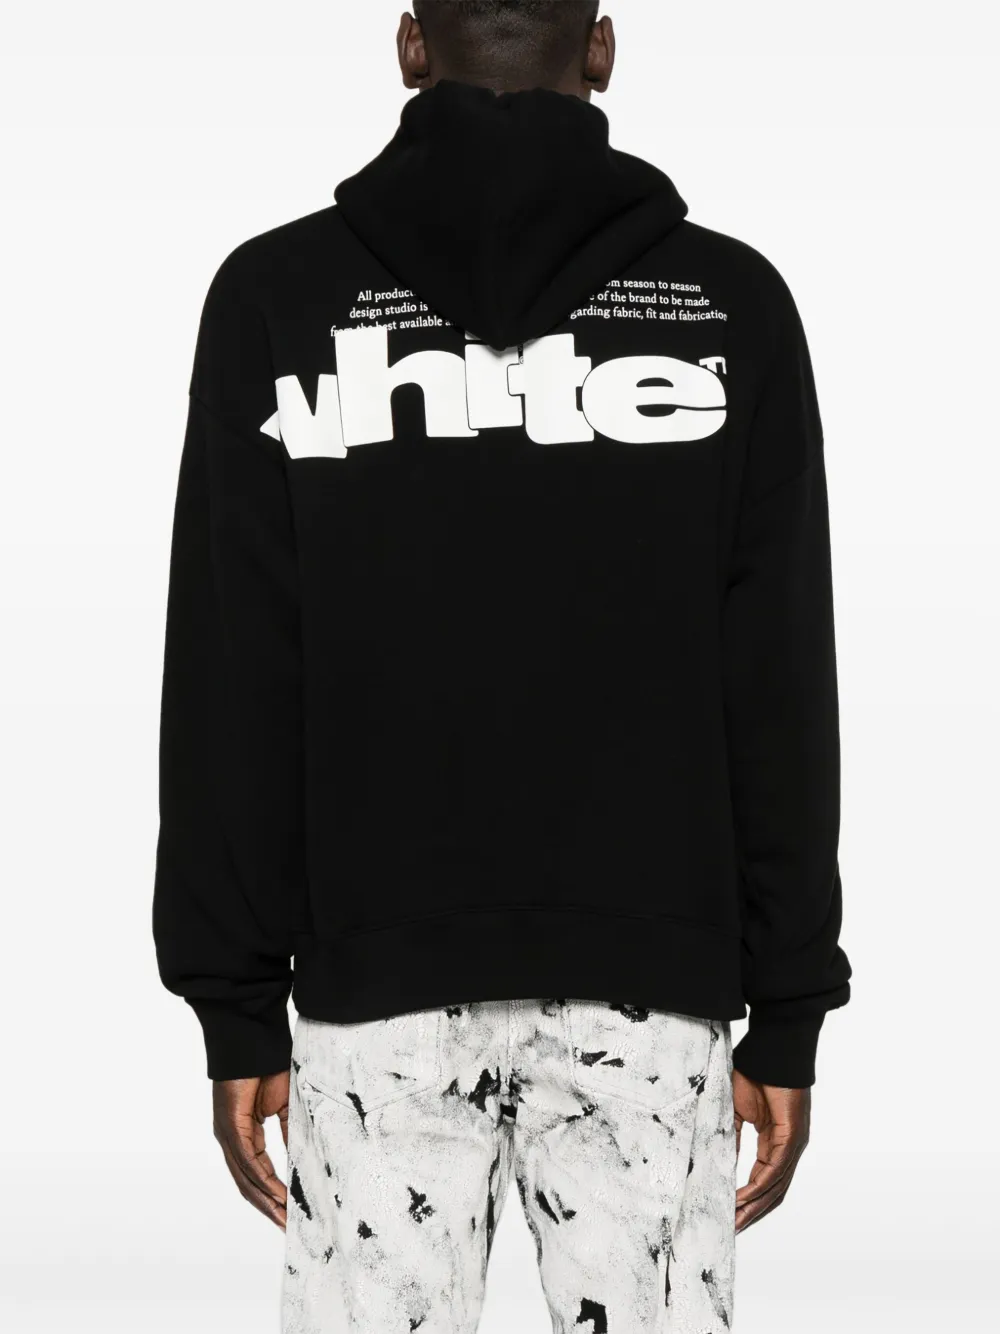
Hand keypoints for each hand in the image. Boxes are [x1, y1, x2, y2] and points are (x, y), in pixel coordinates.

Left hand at [213, 1071, 289, 1228]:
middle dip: (268, 1208)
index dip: (272, 1195)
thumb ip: (288, 1133)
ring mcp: (228, 1135)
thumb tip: (299, 1159)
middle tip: (287, 1228)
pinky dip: (261, 1180)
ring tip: (284, 1219)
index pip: (256, 1174)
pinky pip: (247, 1160)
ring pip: (246, 1178)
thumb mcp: (284, 1106)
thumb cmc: (267, 1067)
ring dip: (265, 1202)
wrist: (253, 1042)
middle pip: (248, 1184)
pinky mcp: (230, 1127)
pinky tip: (276, 1194)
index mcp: (244, 1134)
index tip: (289, 1213)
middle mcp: (231, 1140)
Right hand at [732, 1070, 810, 1232]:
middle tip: (730, 1232)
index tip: (729, 1215)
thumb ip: (731, 1138)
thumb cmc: (755, 1072)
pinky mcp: (793, 1137)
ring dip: (754, 1208)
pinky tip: (741, 1199)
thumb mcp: (736, 1111)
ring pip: (775, 1188)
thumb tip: (718, 1165)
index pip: (764, 1181)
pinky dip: (758, 1188)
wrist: (772, 1050)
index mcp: (775, 1142)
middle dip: (751, 1214)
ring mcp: (793, 1145)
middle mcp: (787, 1149)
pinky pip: (775, 1171)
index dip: (747, 1200)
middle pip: (772, 1193)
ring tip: (734, 1224)